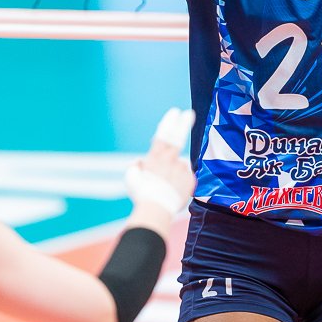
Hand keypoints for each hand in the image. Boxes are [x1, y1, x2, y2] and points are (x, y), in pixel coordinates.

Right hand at [125, 107, 196, 229]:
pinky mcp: (190, 179)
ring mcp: (181, 169)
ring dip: (173, 172)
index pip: (163, 134)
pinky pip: (185, 177)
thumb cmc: (141, 194)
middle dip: (183, 123)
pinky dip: (179, 182)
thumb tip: (140, 161)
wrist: (157, 209)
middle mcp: (170, 160)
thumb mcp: (131, 177)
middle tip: (189, 113)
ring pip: (178, 165)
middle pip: (178, 137)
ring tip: (165, 186)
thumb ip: (136, 166)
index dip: (169, 122)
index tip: (175, 112)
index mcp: (155, 157)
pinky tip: (172, 190)